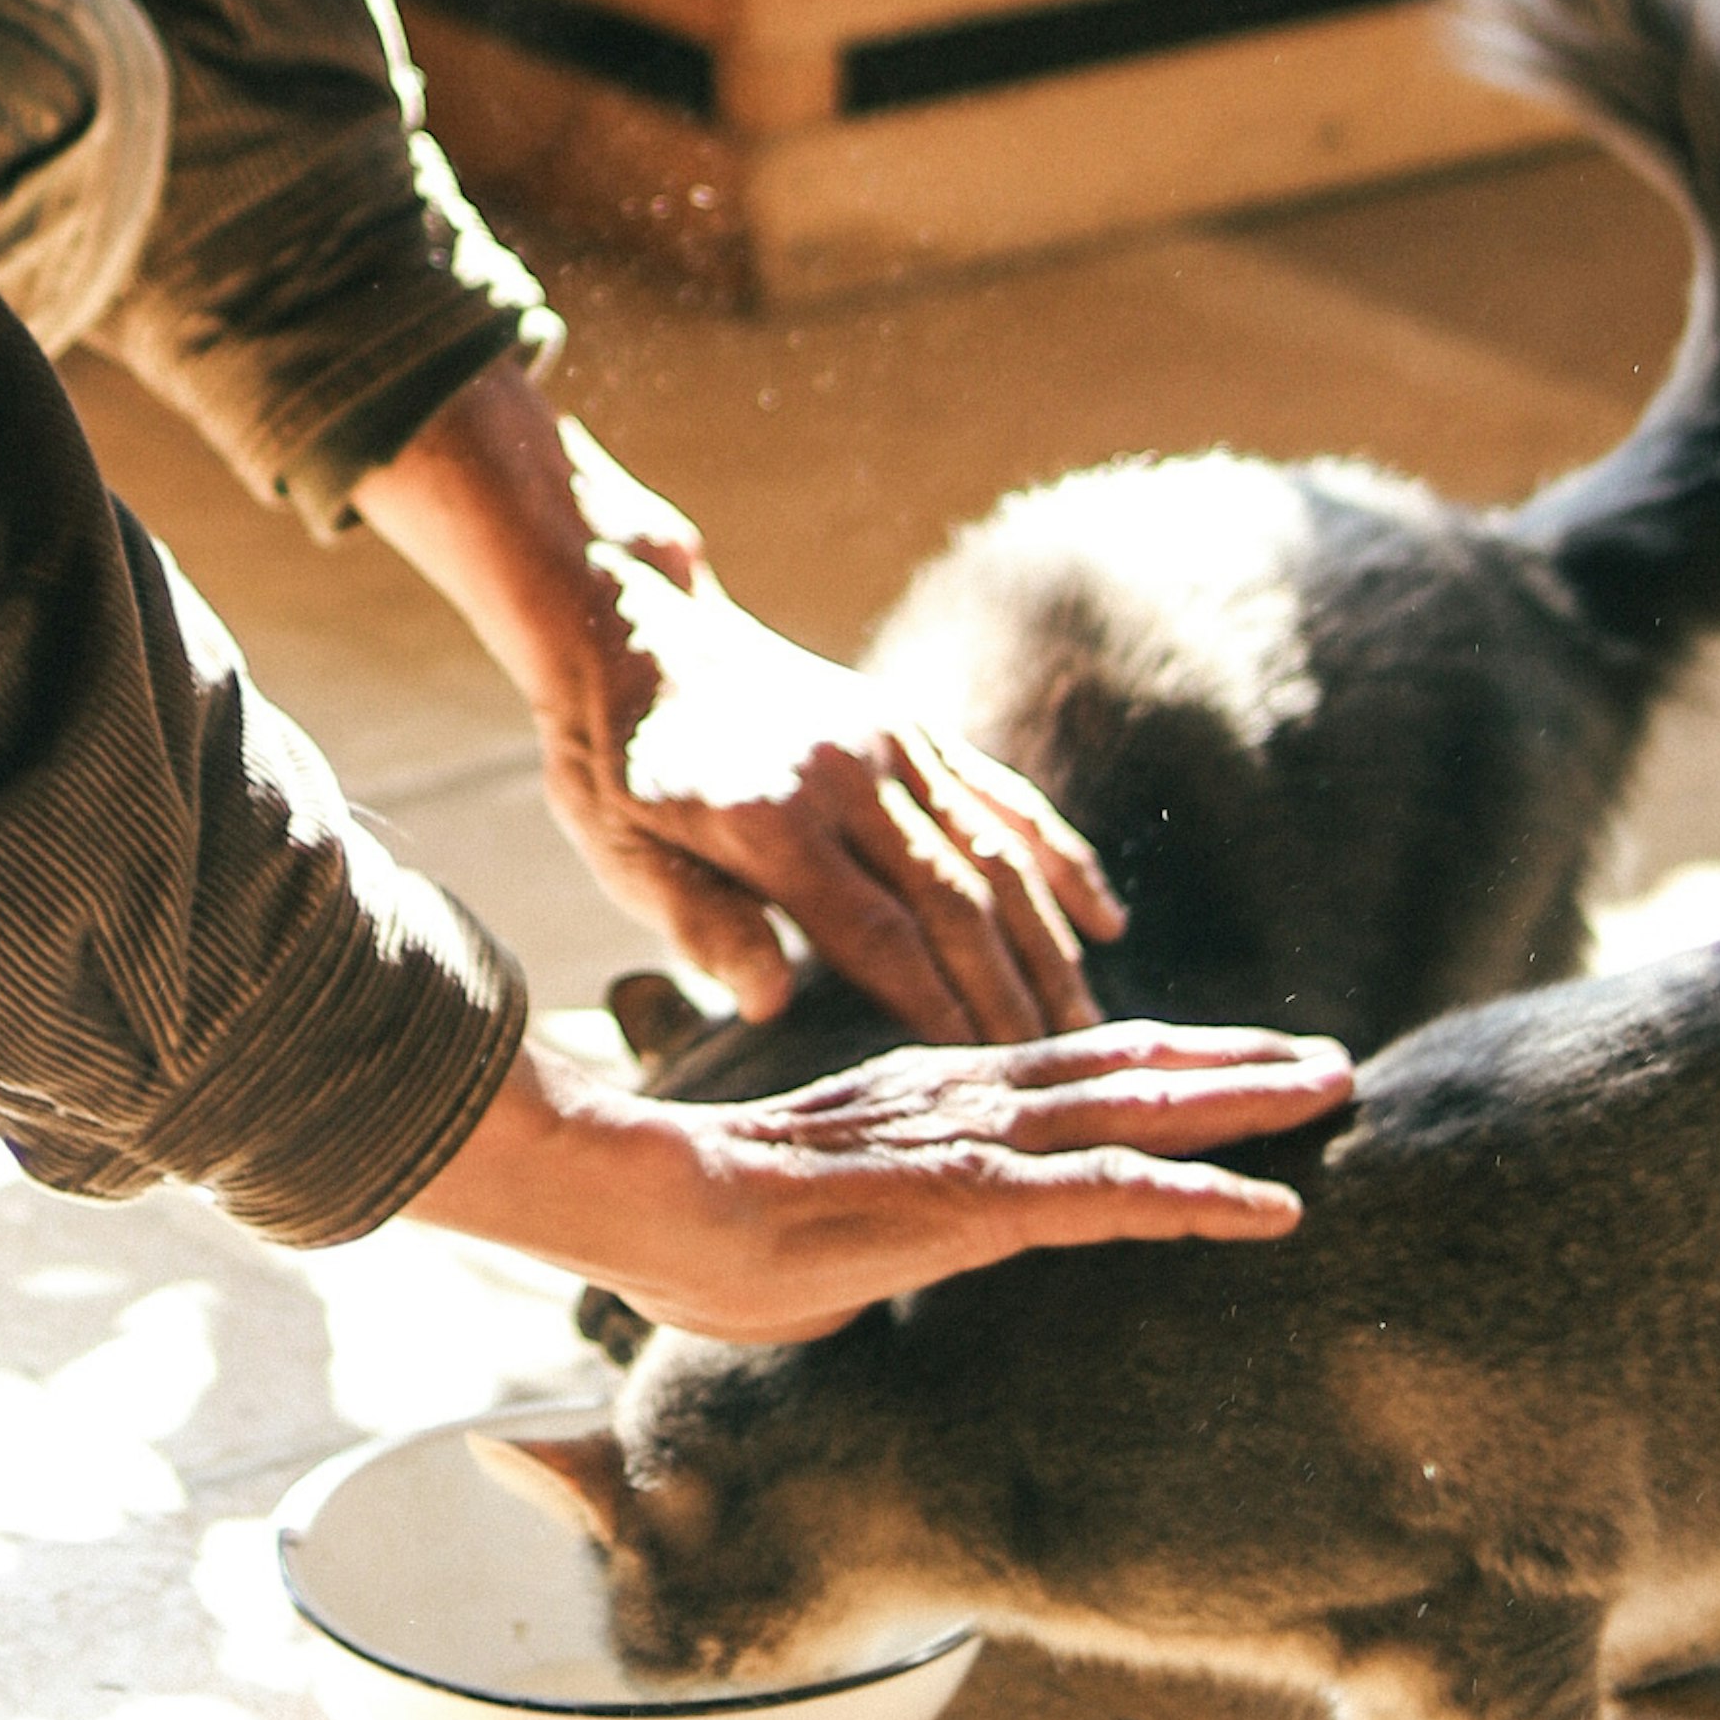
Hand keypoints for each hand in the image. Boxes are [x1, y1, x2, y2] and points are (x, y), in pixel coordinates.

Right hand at [409, 1026, 1357, 1343]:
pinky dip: (1197, 1199)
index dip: (1162, 1062)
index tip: (1240, 1063)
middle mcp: (968, 1096)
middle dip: (1236, 1065)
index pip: (1071, 1066)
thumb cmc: (710, 1233)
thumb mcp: (823, 1222)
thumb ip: (877, 1228)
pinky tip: (1269, 1210)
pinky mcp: (973, 1199)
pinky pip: (1108, 1198)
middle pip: (1128, 1066)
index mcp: (934, 1097)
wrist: (645, 1202)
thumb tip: (872, 1270)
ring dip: (1244, 1106)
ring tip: (1331, 1096)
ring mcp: (975, 1141)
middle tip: (1330, 1061)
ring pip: (1138, 1109)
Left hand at [538, 559, 1120, 1047]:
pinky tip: (1104, 922)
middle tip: (1057, 1079)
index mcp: (769, 819)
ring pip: (998, 853)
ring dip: (1050, 945)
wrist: (633, 635)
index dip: (934, 1012)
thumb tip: (769, 1005)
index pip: (875, 935)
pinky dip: (1061, 859)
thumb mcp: (620, 853)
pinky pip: (1004, 797)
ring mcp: (890, 742)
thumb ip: (698, 924)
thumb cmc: (614, 772)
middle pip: (957, 900)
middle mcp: (847, 774)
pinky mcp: (911, 726)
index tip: (979, 1084)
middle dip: (1011, 996)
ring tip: (1089, 1026)